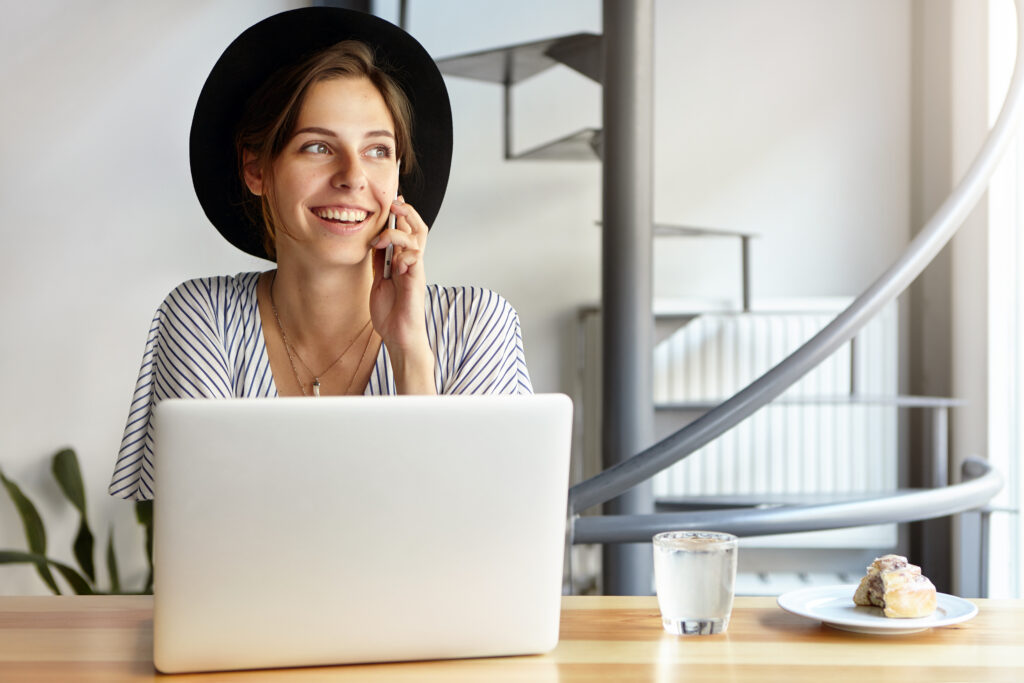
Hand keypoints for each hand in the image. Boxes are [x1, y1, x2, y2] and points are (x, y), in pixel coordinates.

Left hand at [369, 197, 434, 391]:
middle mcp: (412, 263)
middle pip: (418, 228)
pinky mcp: (416, 281)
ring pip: (417, 239)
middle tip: (393, 205)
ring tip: (382, 238)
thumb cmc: (392, 313)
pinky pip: (415, 259)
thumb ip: (379, 262)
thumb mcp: (378, 281)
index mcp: (403, 261)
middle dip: (406, 212)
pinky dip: (404, 255)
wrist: (399, 336)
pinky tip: (394, 261)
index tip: (391, 200)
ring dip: (399, 232)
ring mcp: (416, 271)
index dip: (402, 213)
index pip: (407, 230)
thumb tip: (373, 243)